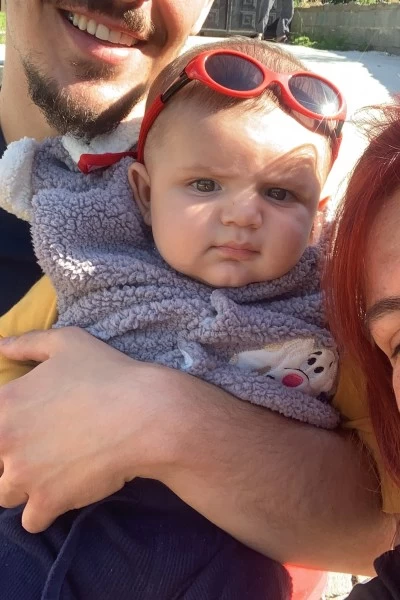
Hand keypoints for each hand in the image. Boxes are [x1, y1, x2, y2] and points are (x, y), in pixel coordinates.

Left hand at [0, 328, 175, 532]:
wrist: (145, 415)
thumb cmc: (108, 373)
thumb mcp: (68, 342)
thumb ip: (28, 343)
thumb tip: (1, 346)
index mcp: (4, 403)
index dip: (9, 429)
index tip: (28, 430)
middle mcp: (5, 442)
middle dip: (14, 459)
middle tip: (45, 449)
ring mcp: (23, 475)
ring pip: (5, 494)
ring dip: (24, 487)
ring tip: (52, 473)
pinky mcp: (47, 501)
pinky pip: (32, 521)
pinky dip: (45, 511)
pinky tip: (63, 494)